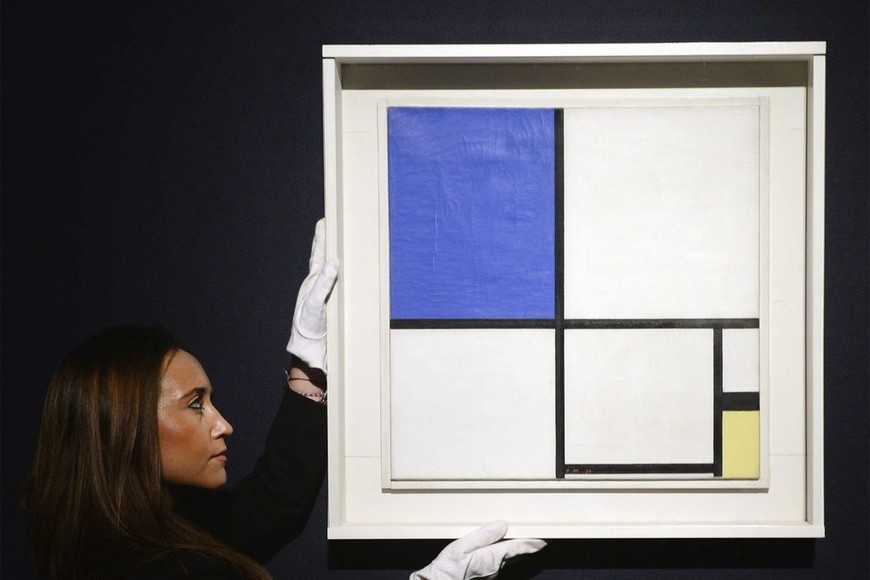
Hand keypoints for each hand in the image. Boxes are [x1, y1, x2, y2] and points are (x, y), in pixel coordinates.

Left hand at [286, 218, 338, 371]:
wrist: (311, 350)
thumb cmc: (307, 326)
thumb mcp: (313, 302)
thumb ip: (323, 283)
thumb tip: (334, 262)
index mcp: (313, 281)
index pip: (318, 253)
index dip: (321, 237)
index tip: (324, 220)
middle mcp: (322, 285)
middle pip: (327, 258)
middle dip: (331, 242)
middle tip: (335, 225)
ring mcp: (331, 294)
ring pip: (338, 271)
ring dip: (342, 257)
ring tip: (347, 244)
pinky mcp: (339, 305)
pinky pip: (347, 286)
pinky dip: (351, 277)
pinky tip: (358, 274)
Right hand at [410, 521, 545, 579]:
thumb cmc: (448, 566)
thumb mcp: (463, 546)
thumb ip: (484, 535)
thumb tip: (502, 525)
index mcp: (493, 557)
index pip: (518, 547)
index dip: (533, 542)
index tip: (545, 538)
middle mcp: (496, 566)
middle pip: (517, 554)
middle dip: (529, 545)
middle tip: (540, 537)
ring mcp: (491, 572)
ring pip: (510, 558)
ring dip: (519, 549)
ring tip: (526, 540)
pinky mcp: (485, 573)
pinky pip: (501, 561)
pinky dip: (507, 554)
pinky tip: (505, 549)